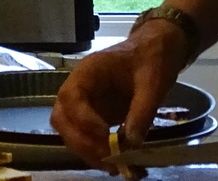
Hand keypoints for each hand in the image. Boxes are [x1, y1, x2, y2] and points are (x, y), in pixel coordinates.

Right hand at [51, 20, 190, 169]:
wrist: (156, 50)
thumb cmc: (151, 58)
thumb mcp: (153, 80)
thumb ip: (142, 110)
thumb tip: (132, 142)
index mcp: (88, 72)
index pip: (71, 97)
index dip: (83, 119)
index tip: (106, 135)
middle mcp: (80, 89)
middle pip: (62, 118)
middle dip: (81, 142)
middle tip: (108, 158)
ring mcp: (86, 105)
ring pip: (70, 131)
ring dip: (87, 152)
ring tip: (114, 167)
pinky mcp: (96, 117)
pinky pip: (87, 137)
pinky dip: (97, 152)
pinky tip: (117, 163)